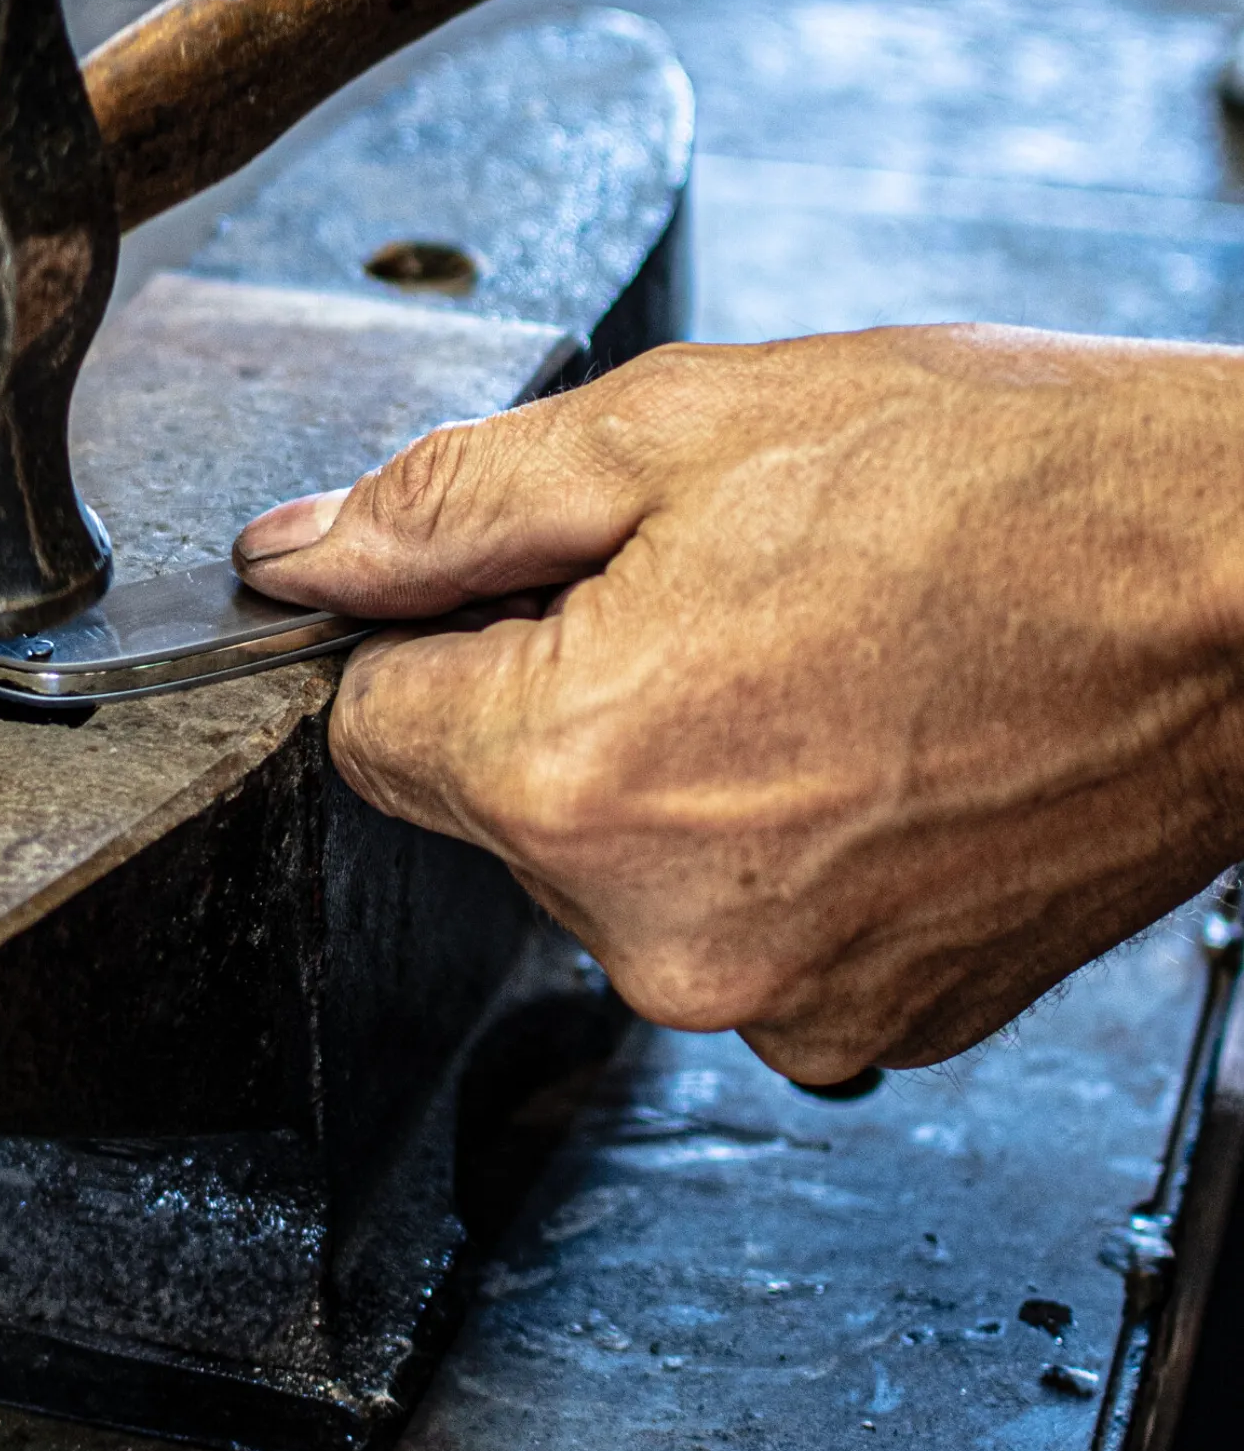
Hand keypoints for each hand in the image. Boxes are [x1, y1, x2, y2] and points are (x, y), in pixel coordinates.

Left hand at [234, 326, 1243, 1084]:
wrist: (1235, 578)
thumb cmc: (994, 481)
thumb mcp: (673, 426)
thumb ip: (447, 506)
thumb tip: (300, 556)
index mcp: (575, 773)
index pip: (365, 729)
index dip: (431, 629)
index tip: (523, 575)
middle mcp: (660, 933)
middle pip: (497, 805)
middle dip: (560, 688)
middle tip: (715, 583)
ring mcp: (780, 1000)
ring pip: (623, 869)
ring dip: (675, 766)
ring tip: (817, 650)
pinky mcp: (878, 1024)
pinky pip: (747, 928)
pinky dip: (779, 844)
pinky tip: (872, 738)